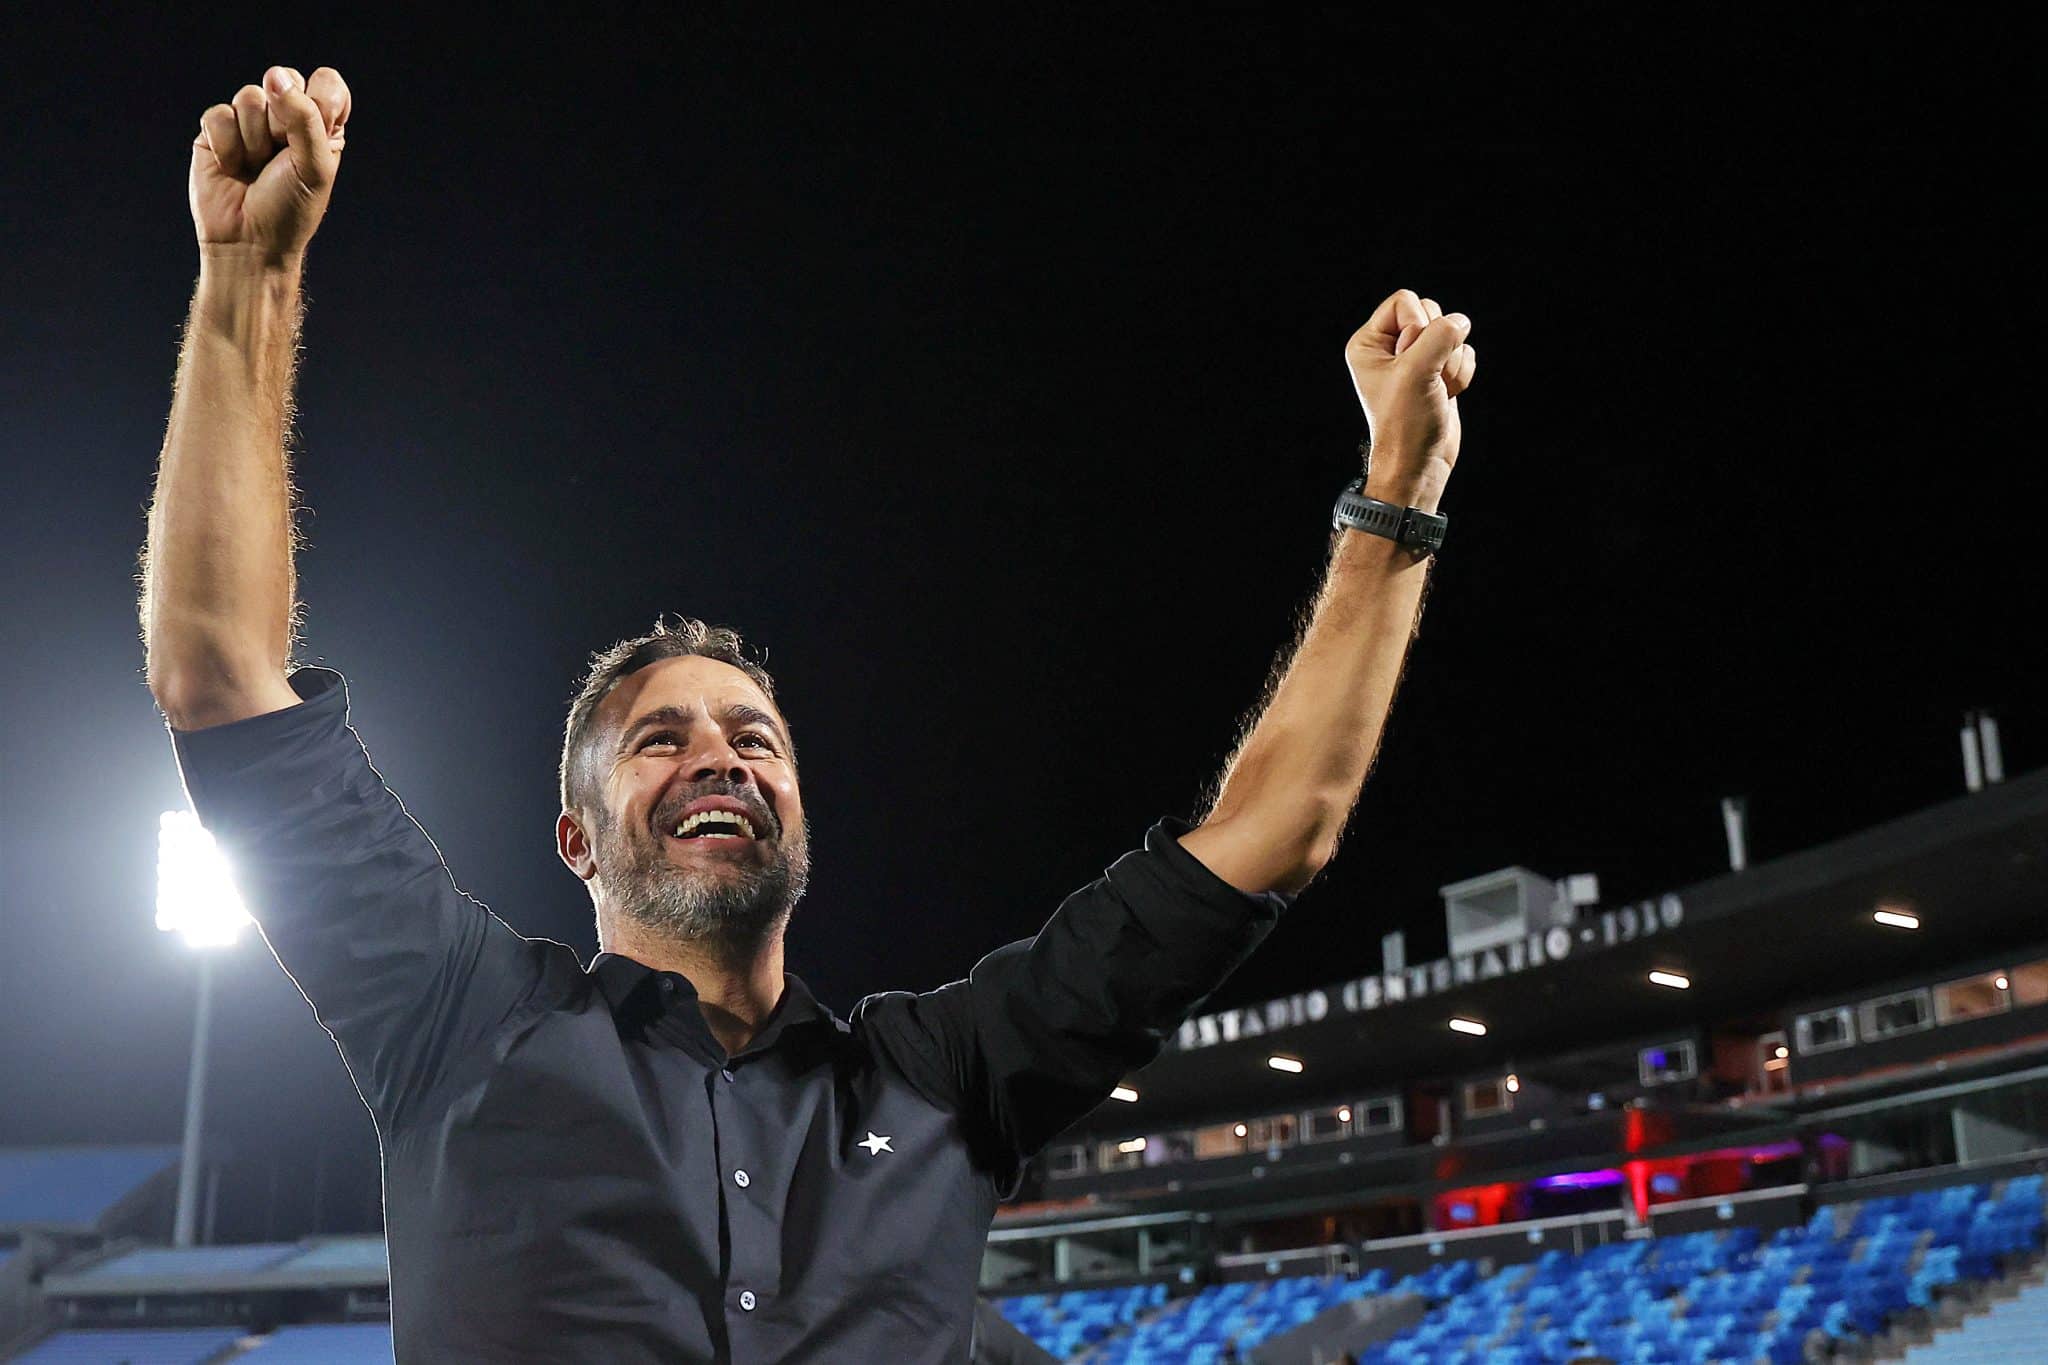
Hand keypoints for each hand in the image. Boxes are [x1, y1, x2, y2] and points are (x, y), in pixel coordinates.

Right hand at [190, 66, 350, 263]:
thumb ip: (306, 118)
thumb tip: (276, 76)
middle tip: (280, 159)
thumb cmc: (290, 210)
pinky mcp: (216, 131)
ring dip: (254, 140)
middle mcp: (286, 118)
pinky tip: (231, 168)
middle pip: (284, 81)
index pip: (326, 83)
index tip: (319, 130)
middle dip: (282, 124)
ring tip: (255, 168)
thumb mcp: (314, 166)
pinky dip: (227, 146)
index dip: (320, 100)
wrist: (248, 242)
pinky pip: (218, 114)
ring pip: (249, 96)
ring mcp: (249, 123)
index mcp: (320, 126)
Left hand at [1344, 290, 1476, 509]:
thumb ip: (1439, 336)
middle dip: (1438, 346)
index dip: (1417, 324)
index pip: (1404, 300)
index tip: (1409, 360)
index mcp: (1369, 342)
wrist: (1419, 463)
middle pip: (1431, 312)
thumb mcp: (1416, 372)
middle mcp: (1390, 347)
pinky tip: (1446, 395)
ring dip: (1451, 365)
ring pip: (1451, 334)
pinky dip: (1461, 375)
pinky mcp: (1438, 372)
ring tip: (1435, 391)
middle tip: (1424, 379)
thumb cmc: (1405, 423)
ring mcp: (1416, 360)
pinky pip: (1464, 352)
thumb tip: (1460, 322)